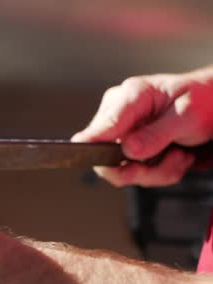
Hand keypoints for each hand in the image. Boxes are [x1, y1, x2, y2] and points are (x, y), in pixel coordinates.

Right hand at [72, 67, 212, 186]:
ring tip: (179, 156)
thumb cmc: (203, 100)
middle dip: (142, 169)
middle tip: (171, 163)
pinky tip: (174, 156)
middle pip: (107, 155)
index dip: (98, 148)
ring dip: (155, 172)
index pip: (102, 127)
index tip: (112, 162)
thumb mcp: (186, 116)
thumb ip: (156, 134)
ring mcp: (121, 131)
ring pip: (120, 169)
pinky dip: (157, 171)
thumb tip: (128, 150)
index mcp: (130, 95)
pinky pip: (132, 171)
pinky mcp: (127, 146)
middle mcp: (119, 112)